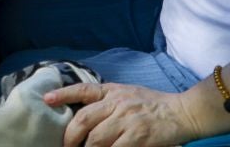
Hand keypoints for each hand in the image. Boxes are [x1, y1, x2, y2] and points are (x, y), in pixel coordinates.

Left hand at [44, 81, 201, 146]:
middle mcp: (118, 103)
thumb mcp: (128, 94)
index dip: (63, 94)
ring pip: (96, 139)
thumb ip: (108, 100)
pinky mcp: (139, 136)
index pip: (84, 89)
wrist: (182, 112)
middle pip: (84, 119)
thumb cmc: (153, 105)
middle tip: (66, 146)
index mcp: (114, 91)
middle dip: (70, 136)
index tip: (46, 99)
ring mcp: (128, 120)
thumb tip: (84, 113)